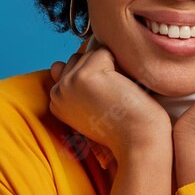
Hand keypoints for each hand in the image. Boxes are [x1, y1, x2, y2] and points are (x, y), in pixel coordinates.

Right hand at [48, 40, 169, 162]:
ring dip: (111, 69)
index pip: (70, 68)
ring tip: (117, 96)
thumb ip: (72, 85)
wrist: (138, 141)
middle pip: (80, 58)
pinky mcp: (85, 76)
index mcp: (56, 102)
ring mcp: (69, 83)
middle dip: (100, 71)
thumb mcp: (89, 107)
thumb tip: (56, 64)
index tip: (104, 102)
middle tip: (112, 99)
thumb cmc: (122, 126)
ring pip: (92, 54)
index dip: (94, 79)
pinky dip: (119, 66)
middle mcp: (58, 93)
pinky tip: (121, 90)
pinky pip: (104, 52)